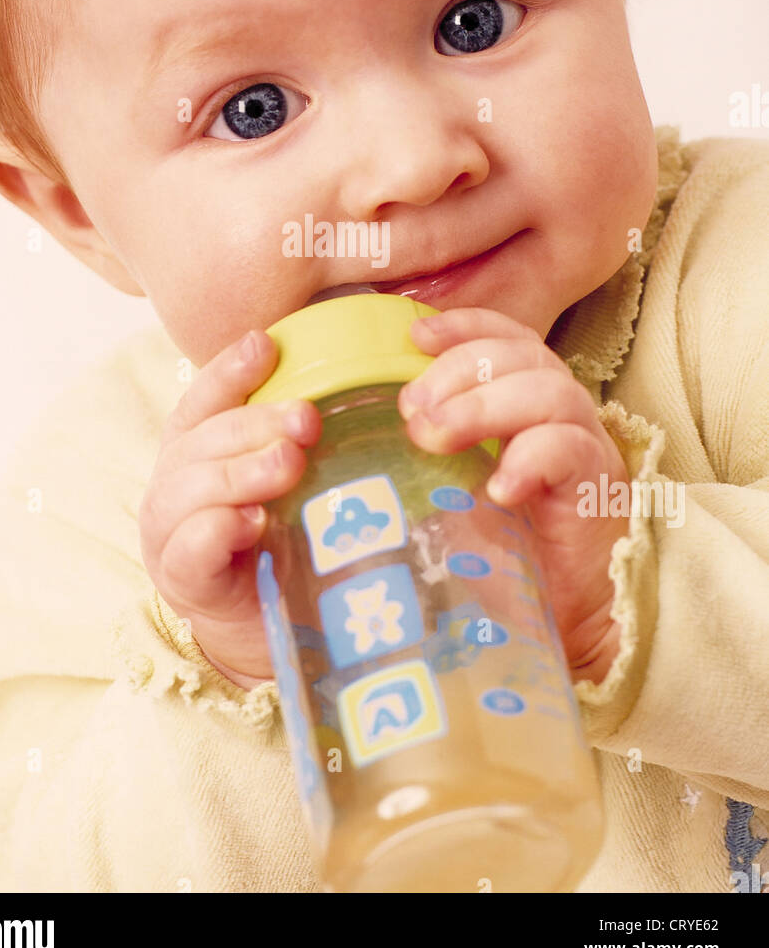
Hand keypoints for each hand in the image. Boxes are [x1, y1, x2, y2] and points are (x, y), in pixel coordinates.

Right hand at [138, 329, 320, 687]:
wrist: (264, 632)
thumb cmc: (281, 544)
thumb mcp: (291, 483)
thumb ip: (300, 439)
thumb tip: (361, 389)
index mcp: (196, 450)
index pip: (204, 399)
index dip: (230, 370)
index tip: (266, 344)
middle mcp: (173, 484)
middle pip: (201, 439)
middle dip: (255, 423)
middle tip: (306, 419)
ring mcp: (169, 534)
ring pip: (190, 488)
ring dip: (240, 471)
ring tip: (287, 464)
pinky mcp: (183, 583)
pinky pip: (189, 549)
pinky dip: (216, 530)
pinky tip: (248, 522)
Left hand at [397, 307, 630, 683]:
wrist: (562, 621)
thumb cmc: (498, 556)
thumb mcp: (448, 493)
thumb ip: (420, 457)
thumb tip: (347, 434)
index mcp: (524, 403)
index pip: (503, 338)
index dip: (464, 326)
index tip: (415, 336)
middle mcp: (559, 416)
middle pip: (521, 354)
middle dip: (459, 370)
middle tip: (413, 410)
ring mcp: (584, 448)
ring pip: (548, 391)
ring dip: (484, 406)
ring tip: (437, 438)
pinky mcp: (600, 491)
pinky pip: (570, 450)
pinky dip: (530, 459)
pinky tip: (497, 488)